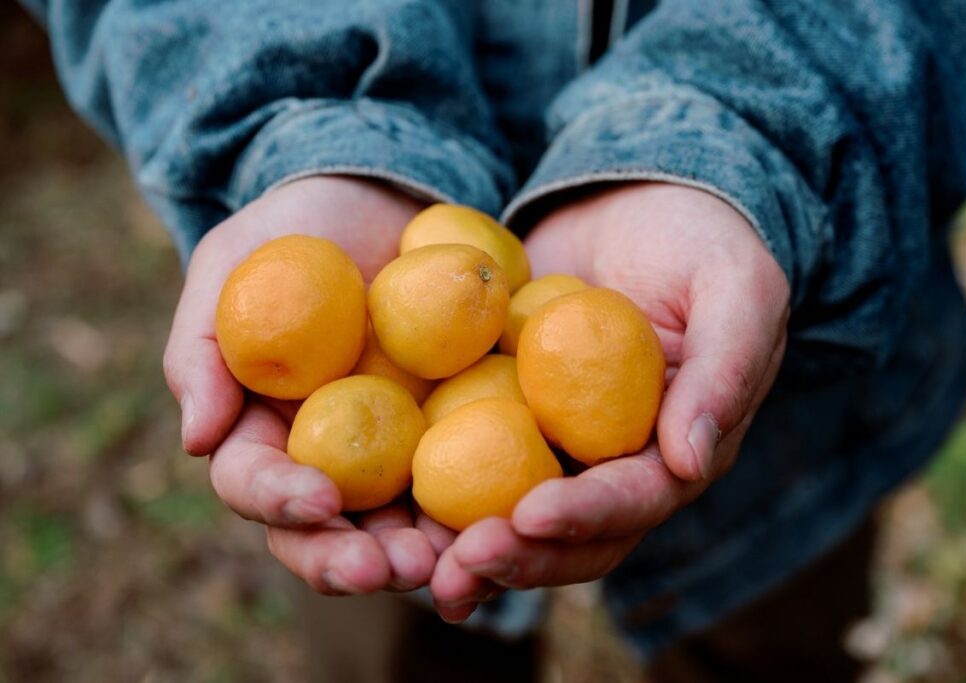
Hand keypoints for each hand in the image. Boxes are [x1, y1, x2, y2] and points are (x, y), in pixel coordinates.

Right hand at [163, 176, 455, 593]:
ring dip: (417, 557)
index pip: (253, 482)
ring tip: (447, 566)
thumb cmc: (294, 232)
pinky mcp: (449, 437)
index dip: (280, 500)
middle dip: (351, 561)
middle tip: (392, 568)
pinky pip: (463, 487)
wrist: (381, 203)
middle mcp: (322, 458)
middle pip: (324, 533)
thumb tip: (197, 442)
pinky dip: (476, 517)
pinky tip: (503, 528)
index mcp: (259, 429)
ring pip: (393, 528)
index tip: (323, 498)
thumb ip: (203, 348)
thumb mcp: (231, 264)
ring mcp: (389, 455)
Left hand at [431, 182, 789, 620]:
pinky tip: (377, 516)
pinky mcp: (502, 415)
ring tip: (407, 567)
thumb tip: (691, 462)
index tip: (527, 514)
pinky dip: (429, 496)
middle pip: (569, 535)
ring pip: (511, 517)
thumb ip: (724, 370)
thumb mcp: (736, 289)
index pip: (636, 498)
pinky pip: (464, 462)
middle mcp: (612, 466)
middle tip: (456, 566)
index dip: (586, 515)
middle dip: (516, 557)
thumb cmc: (701, 241)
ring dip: (464, 550)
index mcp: (674, 450)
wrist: (636, 203)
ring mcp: (555, 446)